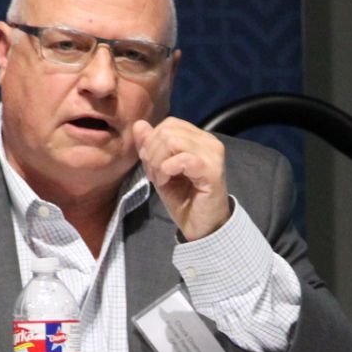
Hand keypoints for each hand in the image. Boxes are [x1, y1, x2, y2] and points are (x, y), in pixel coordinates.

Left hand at [132, 117, 231, 240]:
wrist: (201, 227)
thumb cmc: (183, 199)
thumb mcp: (159, 170)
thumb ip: (149, 147)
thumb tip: (139, 124)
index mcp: (199, 138)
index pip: (169, 124)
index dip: (153, 142)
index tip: (152, 166)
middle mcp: (209, 141)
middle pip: (167, 131)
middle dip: (152, 153)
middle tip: (155, 176)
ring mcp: (213, 154)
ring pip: (172, 141)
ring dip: (158, 162)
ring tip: (161, 179)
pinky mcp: (212, 170)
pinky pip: (181, 159)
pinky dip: (166, 169)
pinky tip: (166, 182)